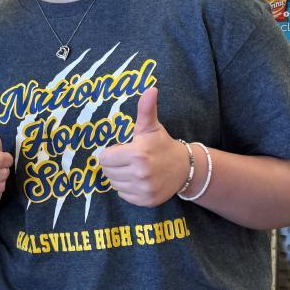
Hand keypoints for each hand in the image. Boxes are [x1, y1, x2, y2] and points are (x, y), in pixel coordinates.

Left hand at [96, 88, 186, 206]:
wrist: (185, 168)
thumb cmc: (162, 144)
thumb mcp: (151, 126)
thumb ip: (146, 109)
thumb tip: (151, 88)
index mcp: (138, 154)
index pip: (104, 159)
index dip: (112, 153)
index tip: (124, 150)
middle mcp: (141, 173)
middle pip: (107, 172)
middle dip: (115, 165)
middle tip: (129, 160)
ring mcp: (144, 189)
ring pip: (114, 184)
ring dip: (120, 177)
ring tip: (135, 169)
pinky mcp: (147, 201)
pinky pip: (123, 196)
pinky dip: (128, 189)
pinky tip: (140, 180)